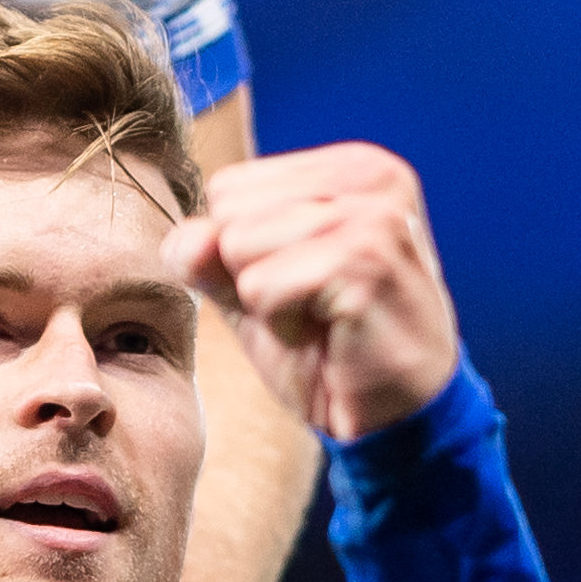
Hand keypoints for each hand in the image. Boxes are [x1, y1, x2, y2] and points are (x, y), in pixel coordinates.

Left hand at [164, 143, 461, 444]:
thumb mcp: (253, 289)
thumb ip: (212, 254)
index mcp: (349, 166)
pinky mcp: (366, 262)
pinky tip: (331, 335)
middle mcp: (368, 174)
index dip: (241, 251)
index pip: (228, 187)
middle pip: (229, 211)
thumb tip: (185, 238)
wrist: (395, 415)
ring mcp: (372, 214)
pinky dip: (281, 325)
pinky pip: (260, 287)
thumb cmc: (329, 346)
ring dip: (268, 303)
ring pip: (238, 246)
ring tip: (323, 319)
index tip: (302, 282)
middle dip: (252, 273)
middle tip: (313, 306)